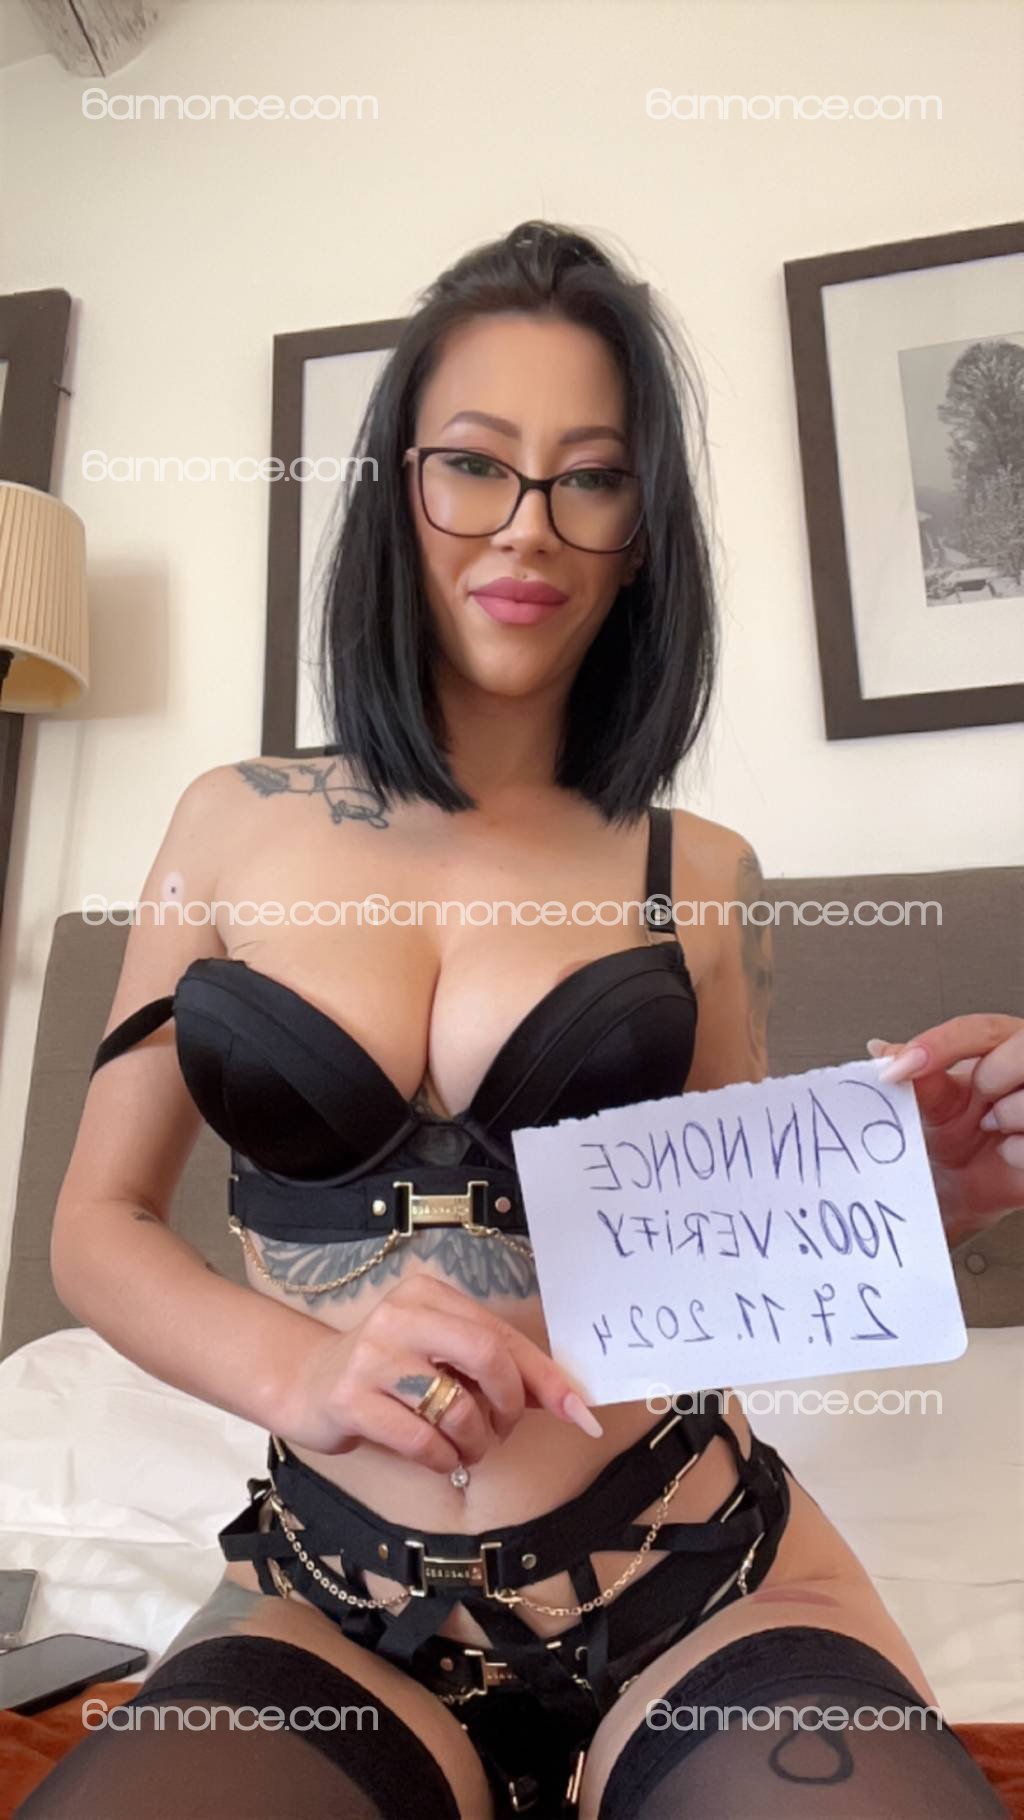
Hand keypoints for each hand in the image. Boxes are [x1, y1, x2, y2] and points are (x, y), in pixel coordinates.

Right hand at [278, 1274, 602, 1471]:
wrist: (308, 1386)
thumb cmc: (392, 1373)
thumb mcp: (443, 1356)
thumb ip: (499, 1370)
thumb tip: (569, 1400)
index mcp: (429, 1294)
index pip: (502, 1334)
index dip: (546, 1378)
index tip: (580, 1414)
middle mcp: (400, 1314)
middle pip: (487, 1355)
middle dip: (509, 1404)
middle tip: (502, 1429)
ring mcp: (372, 1356)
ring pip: (457, 1405)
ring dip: (476, 1441)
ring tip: (467, 1447)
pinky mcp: (351, 1400)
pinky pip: (422, 1440)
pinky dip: (443, 1458)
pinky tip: (438, 1456)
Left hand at [867, 1015, 1023, 1247]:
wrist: (968, 1187)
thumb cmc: (955, 1135)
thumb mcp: (931, 1102)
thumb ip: (913, 1073)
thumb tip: (880, 1050)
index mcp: (1001, 1044)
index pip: (979, 1029)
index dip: (940, 1045)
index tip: (900, 1069)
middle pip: (1022, 1051)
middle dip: (992, 1077)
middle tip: (979, 1102)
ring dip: (1004, 1118)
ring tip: (993, 1129)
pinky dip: (1014, 1152)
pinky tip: (1007, 1151)